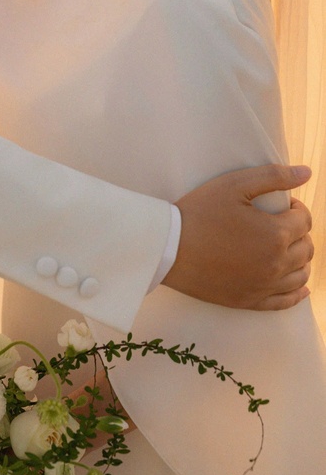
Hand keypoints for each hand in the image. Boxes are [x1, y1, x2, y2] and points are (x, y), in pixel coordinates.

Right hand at [164, 164, 312, 309]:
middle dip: (299, 231)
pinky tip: (300, 286)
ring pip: (300, 274)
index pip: (304, 220)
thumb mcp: (233, 185)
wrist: (168, 248)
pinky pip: (286, 301)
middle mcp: (276, 264)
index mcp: (276, 234)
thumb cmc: (199, 212)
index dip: (296, 207)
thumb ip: (273, 176)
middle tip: (280, 221)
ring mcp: (264, 286)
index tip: (281, 204)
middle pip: (306, 247)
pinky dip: (297, 292)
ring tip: (284, 246)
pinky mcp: (250, 300)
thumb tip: (306, 173)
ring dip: (300, 258)